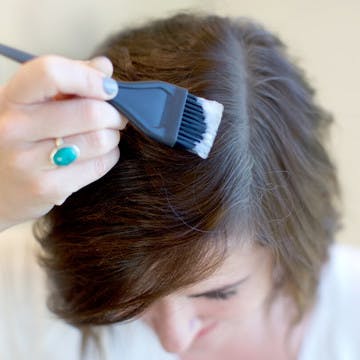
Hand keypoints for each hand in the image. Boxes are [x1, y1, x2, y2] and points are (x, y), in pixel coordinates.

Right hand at [0, 55, 126, 230]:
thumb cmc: (21, 138)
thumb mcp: (31, 104)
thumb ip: (67, 81)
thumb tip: (104, 68)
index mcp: (10, 99)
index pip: (52, 73)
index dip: (89, 78)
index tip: (108, 89)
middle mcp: (13, 129)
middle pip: (90, 112)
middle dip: (114, 114)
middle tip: (116, 117)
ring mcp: (28, 162)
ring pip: (100, 140)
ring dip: (113, 136)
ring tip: (105, 135)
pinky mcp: (47, 188)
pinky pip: (100, 165)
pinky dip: (109, 156)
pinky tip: (98, 154)